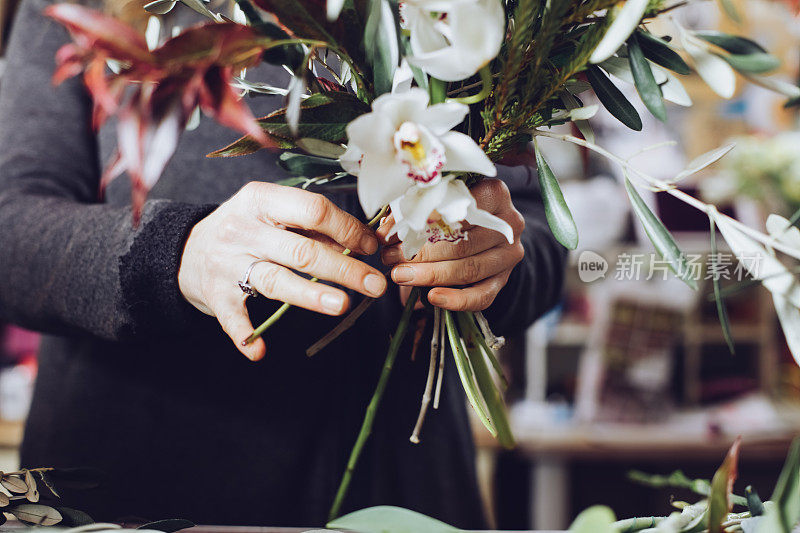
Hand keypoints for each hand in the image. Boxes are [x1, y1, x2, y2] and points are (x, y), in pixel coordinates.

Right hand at [179, 181, 386, 360]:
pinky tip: (258, 351)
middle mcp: (243, 229)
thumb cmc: (247, 229)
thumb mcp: (273, 212)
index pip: (313, 209)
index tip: (370, 247)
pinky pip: (232, 317)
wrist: (187, 250)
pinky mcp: (215, 295)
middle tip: (376, 285)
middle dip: (344, 269)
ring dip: (310, 295)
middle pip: (302, 250)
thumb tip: (363, 242)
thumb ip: (312, 225)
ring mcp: (228, 263)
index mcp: (261, 200)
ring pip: (275, 280)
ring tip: (341, 305)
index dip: (347, 229)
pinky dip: (244, 334)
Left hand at [377, 179, 524, 311]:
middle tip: (390, 258)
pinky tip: (432, 298)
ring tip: (400, 276)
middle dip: (420, 253)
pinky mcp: (503, 280)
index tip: (390, 233)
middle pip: (462, 242)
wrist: (480, 232)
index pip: (457, 208)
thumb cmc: (450, 213)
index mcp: (494, 193)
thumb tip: (387, 230)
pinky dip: (456, 300)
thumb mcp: (436, 202)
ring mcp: (508, 254)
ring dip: (430, 275)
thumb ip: (415, 210)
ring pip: (469, 269)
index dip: (421, 221)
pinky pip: (482, 296)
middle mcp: (509, 223)